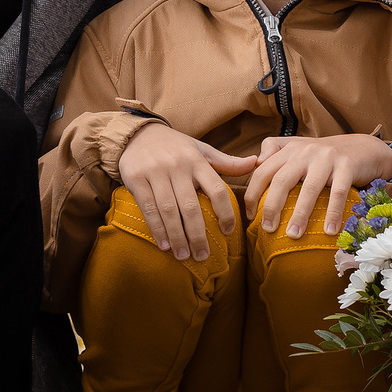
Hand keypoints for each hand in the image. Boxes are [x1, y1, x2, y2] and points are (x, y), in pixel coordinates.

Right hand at [118, 121, 254, 260]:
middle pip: (191, 206)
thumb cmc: (175, 147)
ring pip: (169, 210)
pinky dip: (157, 228)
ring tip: (184, 256)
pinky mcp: (136, 178)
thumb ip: (226, 162)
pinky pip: (148, 207)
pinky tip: (164, 245)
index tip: (228, 231)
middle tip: (203, 256)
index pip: (216, 188)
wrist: (137, 134)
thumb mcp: (201, 150)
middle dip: (198, 234)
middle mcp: (177, 166)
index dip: (225, 212)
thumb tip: (256, 163)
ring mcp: (155, 172)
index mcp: (196, 160)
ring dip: (177, 236)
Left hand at [245, 133, 391, 236]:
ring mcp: (327, 158)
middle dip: (272, 206)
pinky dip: (333, 213)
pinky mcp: (348, 166)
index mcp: (290, 149)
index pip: (263, 170)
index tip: (250, 216)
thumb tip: (255, 164)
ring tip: (293, 235)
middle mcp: (306, 151)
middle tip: (267, 229)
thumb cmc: (326, 155)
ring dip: (300, 214)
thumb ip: (275, 150)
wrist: (364, 148)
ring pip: (309, 188)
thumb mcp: (300, 147)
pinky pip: (339, 193)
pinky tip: (329, 232)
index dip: (253, 193)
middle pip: (282, 179)